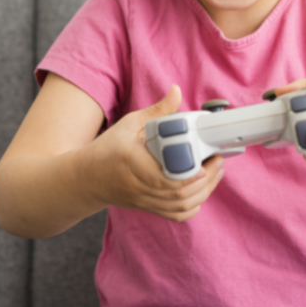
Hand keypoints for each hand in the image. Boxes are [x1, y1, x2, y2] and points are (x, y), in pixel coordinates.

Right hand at [89, 85, 225, 221]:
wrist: (87, 178)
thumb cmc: (107, 149)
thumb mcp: (129, 124)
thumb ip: (157, 111)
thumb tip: (176, 91)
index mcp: (133, 164)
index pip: (166, 178)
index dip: (190, 174)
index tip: (206, 162)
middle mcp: (140, 187)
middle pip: (180, 194)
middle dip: (206, 180)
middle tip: (218, 161)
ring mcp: (145, 200)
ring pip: (181, 206)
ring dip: (204, 192)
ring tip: (215, 172)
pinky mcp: (149, 208)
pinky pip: (176, 215)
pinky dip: (192, 206)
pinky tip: (201, 191)